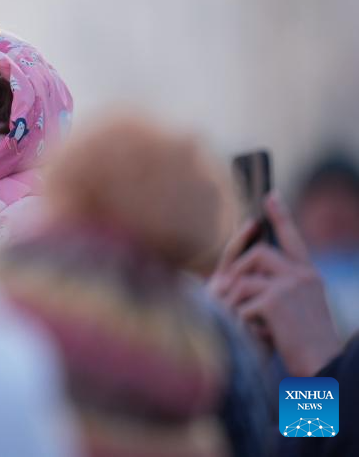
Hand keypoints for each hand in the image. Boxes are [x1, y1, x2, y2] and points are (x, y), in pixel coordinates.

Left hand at [208, 192, 341, 376]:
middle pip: (257, 254)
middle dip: (241, 272)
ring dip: (240, 303)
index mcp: (309, 274)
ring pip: (244, 279)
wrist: (323, 365)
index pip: (292, 238)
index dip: (280, 216)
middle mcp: (302, 275)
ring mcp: (289, 286)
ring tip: (255, 322)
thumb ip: (284, 284)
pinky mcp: (274, 301)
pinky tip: (261, 334)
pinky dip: (244, 321)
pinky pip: (242, 304)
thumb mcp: (302, 305)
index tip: (269, 195)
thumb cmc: (307, 340)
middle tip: (237, 293)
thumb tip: (249, 266)